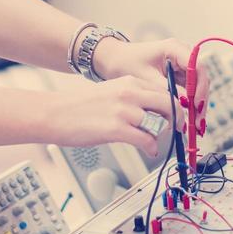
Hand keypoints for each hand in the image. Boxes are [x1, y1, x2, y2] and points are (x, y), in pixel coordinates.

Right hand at [48, 75, 176, 159]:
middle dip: (176, 120)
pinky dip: (152, 148)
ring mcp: (124, 111)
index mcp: (129, 82)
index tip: (176, 116)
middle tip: (175, 130)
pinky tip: (149, 150)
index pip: (165, 91)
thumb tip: (155, 112)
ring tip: (154, 141)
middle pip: (170, 104)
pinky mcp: (117, 129)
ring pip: (160, 123)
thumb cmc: (80, 106)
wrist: (55, 113)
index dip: (175, 106)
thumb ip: (134, 98)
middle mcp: (130, 93)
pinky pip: (147, 140)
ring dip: (161, 135)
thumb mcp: (111, 92)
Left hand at [91, 37, 208, 133]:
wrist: (115, 60)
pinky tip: (190, 119)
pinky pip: (189, 89)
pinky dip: (190, 103)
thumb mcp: (146, 79)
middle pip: (200, 77)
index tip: (195, 104)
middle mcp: (181, 54)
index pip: (196, 66)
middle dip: (201, 99)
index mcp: (174, 48)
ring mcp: (181, 64)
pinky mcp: (178, 74)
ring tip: (196, 125)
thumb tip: (185, 104)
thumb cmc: (127, 63)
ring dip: (197, 104)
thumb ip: (166, 90)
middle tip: (198, 121)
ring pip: (197, 85)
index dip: (199, 86)